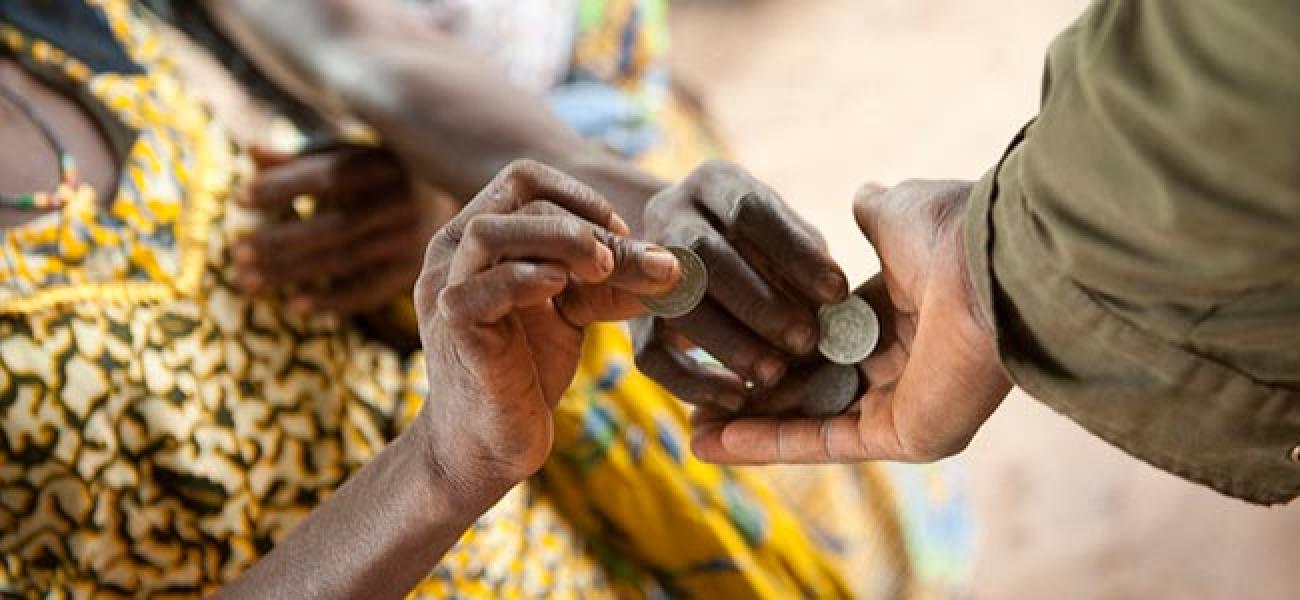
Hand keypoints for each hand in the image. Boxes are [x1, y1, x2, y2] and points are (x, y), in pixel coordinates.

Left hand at [233, 146, 436, 313]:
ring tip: (247, 281)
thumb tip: (250, 153)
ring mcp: (411, 240)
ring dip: (292, 273)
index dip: (285, 186)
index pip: (330, 175)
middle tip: (237, 253)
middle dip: (282, 240)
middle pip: (336, 225)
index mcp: (385, 164)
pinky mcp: (415, 271)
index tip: (240, 198)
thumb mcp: (350, 158)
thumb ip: (302, 159)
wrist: (458, 207)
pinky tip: (295, 305)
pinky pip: (369, 290)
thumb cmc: (383, 176)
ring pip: (345, 260)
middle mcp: (403, 202)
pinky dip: (332, 300)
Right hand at [408, 160, 680, 496]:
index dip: (580, 197)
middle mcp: (452, 252)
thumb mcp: (574, 313)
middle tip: (627, 259)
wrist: (489, 446)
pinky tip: (563, 292)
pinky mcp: (451, 329)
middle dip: (587, 224)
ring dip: (560, 239)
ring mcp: (444, 288)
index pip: (525, 177)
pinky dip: (528, 280)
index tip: (621, 237)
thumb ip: (611, 280)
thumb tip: (676, 262)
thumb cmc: (525, 374)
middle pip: (519, 200)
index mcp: (478, 237)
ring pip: (492, 232)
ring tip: (601, 267)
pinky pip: (479, 289)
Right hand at [633, 161, 849, 411]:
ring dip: (729, 343)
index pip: (751, 211)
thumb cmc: (759, 247)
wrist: (682, 252)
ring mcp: (643, 266)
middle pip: (704, 256)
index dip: (795, 253)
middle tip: (806, 341)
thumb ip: (806, 259)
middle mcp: (670, 214)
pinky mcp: (632, 319)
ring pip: (675, 303)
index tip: (837, 293)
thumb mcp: (783, 234)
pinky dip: (694, 382)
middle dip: (759, 303)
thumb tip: (835, 302)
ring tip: (774, 374)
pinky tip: (736, 399)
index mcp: (714, 183)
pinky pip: (651, 354)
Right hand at [691, 180, 1010, 463]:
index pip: (826, 340)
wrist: (994, 265)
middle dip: (754, 398)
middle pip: (813, 388)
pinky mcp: (904, 436)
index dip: (774, 341)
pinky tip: (711, 441)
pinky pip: (823, 442)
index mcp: (902, 317)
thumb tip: (862, 196)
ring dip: (750, 431)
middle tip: (697, 406)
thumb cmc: (953, 233)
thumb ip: (874, 214)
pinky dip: (766, 443)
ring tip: (690, 435)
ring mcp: (906, 408)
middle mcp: (904, 368)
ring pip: (811, 423)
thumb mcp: (897, 215)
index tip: (724, 342)